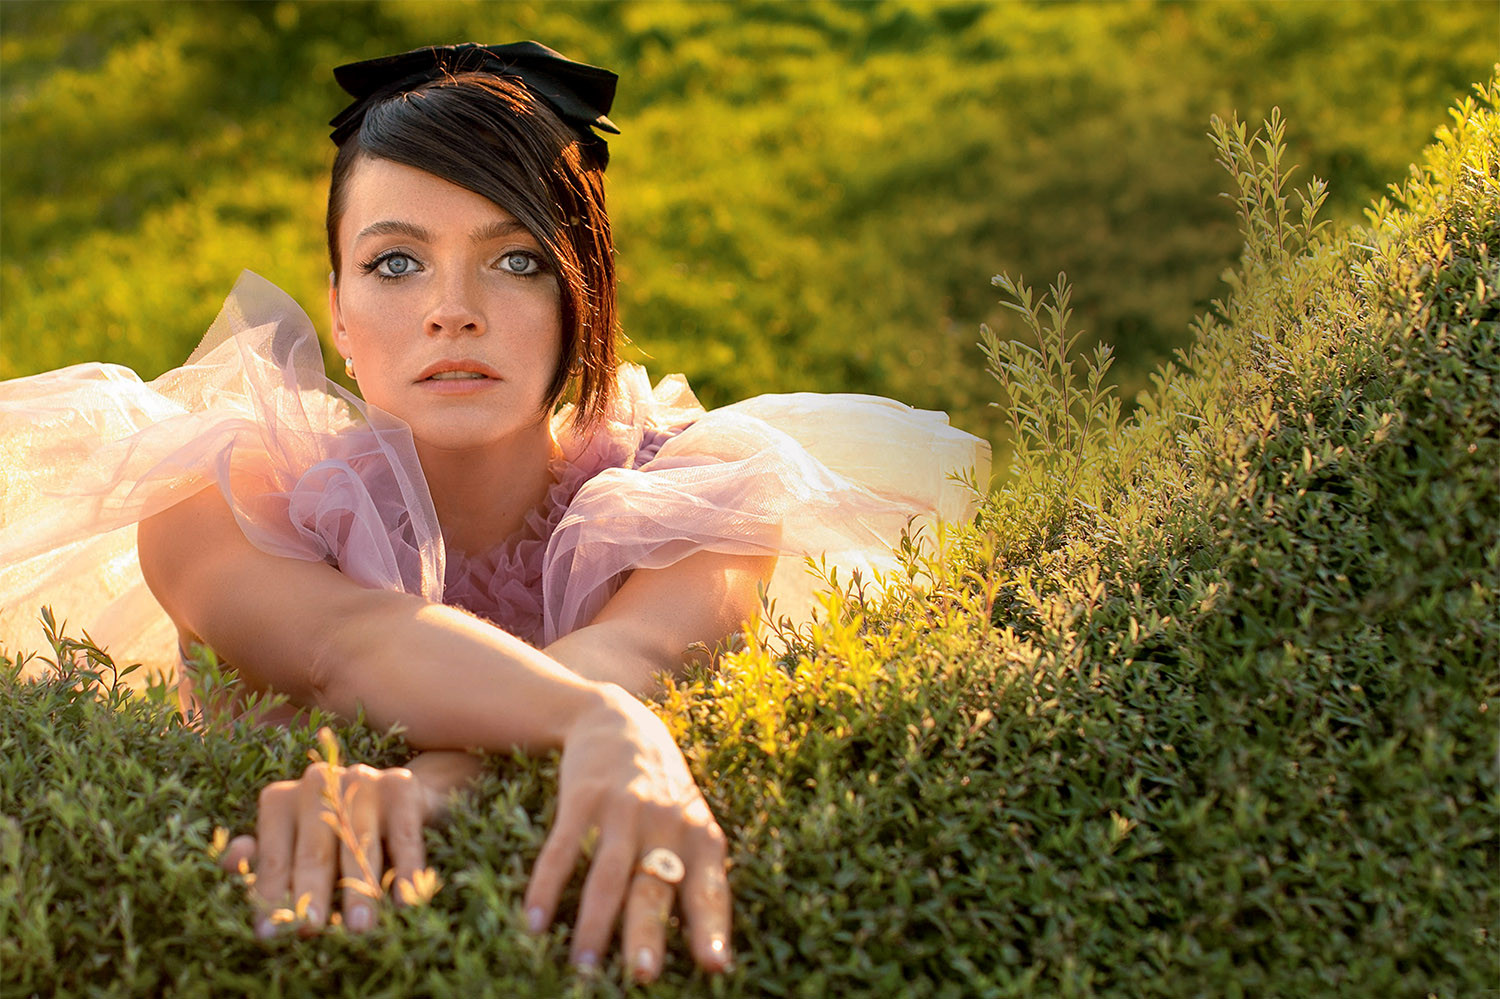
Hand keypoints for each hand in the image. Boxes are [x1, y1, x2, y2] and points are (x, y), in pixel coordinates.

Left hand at [220, 753, 446, 937]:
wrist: (403, 795)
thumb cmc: (337, 831)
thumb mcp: (295, 845)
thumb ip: (265, 860)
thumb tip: (229, 863)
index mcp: (281, 799)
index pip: (273, 855)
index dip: (272, 896)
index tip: (270, 934)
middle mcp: (318, 782)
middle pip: (314, 849)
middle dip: (312, 894)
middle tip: (310, 930)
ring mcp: (361, 779)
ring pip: (358, 842)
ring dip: (360, 888)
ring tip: (360, 927)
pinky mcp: (401, 784)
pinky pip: (402, 834)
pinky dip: (405, 869)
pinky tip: (404, 900)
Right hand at [524, 685, 732, 982]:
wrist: (617, 719)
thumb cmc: (661, 790)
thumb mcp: (690, 823)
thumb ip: (696, 874)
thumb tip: (712, 953)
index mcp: (700, 835)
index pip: (708, 889)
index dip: (711, 927)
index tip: (715, 966)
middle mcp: (665, 822)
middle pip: (655, 885)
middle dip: (648, 932)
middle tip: (643, 975)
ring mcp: (622, 808)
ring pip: (608, 874)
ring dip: (594, 924)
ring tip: (583, 968)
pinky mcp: (582, 797)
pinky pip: (562, 850)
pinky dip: (546, 889)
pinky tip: (534, 924)